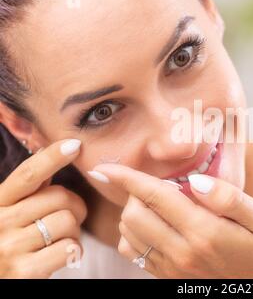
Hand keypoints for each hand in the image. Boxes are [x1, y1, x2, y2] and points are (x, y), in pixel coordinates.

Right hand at [0, 139, 86, 277]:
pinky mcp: (24, 272)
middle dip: (76, 207)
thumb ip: (30, 189)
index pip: (27, 175)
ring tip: (60, 239)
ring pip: (68, 222)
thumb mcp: (12, 212)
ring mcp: (10, 248)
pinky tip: (60, 254)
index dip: (52, 157)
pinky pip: (69, 248)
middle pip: (60, 197)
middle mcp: (0, 222)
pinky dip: (74, 250)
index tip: (74, 145)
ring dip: (74, 231)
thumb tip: (49, 152)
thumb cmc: (12, 241)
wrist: (1, 277)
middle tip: (70, 218)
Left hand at [91, 164, 252, 277]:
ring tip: (159, 205)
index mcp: (203, 232)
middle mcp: (182, 252)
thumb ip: (228, 197)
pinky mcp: (170, 277)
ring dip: (134, 213)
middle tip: (161, 186)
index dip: (127, 178)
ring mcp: (173, 268)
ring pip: (129, 235)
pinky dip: (135, 235)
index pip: (154, 197)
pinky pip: (135, 254)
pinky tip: (157, 227)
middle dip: (136, 194)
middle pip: (133, 215)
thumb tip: (195, 180)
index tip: (106, 167)